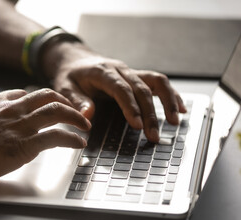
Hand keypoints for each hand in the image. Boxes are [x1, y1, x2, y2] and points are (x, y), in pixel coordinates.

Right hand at [0, 89, 90, 186]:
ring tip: (85, 125)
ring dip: (75, 117)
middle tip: (74, 111)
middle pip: (47, 96)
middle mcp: (13, 109)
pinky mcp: (27, 144)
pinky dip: (72, 138)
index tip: (51, 105)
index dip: (43, 99)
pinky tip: (79, 142)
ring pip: (57, 111)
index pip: (27, 93)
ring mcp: (22, 125)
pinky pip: (57, 136)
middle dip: (65, 102)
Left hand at [42, 43, 186, 142]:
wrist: (75, 59)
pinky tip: (180, 108)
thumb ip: (76, 101)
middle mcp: (120, 70)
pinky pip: (157, 82)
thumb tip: (88, 116)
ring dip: (167, 101)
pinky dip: (170, 94)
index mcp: (102, 72)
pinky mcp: (136, 76)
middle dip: (150, 113)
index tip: (137, 125)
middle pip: (141, 89)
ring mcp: (130, 72)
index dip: (131, 107)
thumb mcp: (64, 88)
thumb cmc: (69, 75)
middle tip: (153, 135)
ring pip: (156, 81)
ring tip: (174, 121)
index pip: (121, 89)